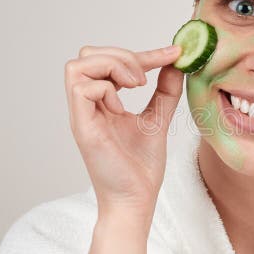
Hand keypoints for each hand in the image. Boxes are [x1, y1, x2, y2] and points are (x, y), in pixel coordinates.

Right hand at [64, 44, 182, 221]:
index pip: (109, 60)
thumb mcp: (158, 119)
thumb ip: (165, 91)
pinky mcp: (83, 128)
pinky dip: (107, 89)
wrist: (136, 200)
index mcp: (101, 102)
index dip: (142, 53)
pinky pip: (82, 89)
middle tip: (146, 77)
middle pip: (86, 55)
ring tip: (137, 86)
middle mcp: (87, 105)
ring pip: (77, 66)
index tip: (172, 54)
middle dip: (122, 55)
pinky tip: (123, 109)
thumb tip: (176, 63)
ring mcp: (82, 115)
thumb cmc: (140, 167)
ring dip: (113, 66)